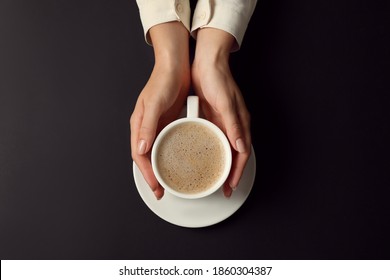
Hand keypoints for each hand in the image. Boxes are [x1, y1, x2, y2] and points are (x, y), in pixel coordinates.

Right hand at [130, 22, 189, 198]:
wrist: (175, 66)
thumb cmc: (162, 81)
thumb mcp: (154, 103)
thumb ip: (147, 125)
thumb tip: (141, 148)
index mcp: (139, 125)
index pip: (139, 155)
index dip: (146, 173)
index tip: (156, 187)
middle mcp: (146, 128)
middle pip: (146, 158)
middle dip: (152, 176)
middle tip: (161, 191)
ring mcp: (157, 126)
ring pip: (156, 153)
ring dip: (160, 168)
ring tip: (169, 182)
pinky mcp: (168, 123)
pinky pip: (167, 144)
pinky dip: (170, 156)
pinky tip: (178, 161)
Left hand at [191, 28, 251, 197]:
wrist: (207, 63)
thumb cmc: (219, 79)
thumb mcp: (226, 103)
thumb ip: (234, 125)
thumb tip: (241, 147)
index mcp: (240, 123)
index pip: (242, 154)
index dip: (238, 172)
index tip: (230, 186)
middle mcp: (233, 126)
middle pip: (235, 155)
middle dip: (231, 173)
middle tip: (223, 189)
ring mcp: (223, 123)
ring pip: (225, 150)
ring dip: (222, 165)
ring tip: (214, 178)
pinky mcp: (213, 119)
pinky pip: (214, 140)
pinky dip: (212, 152)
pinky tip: (204, 158)